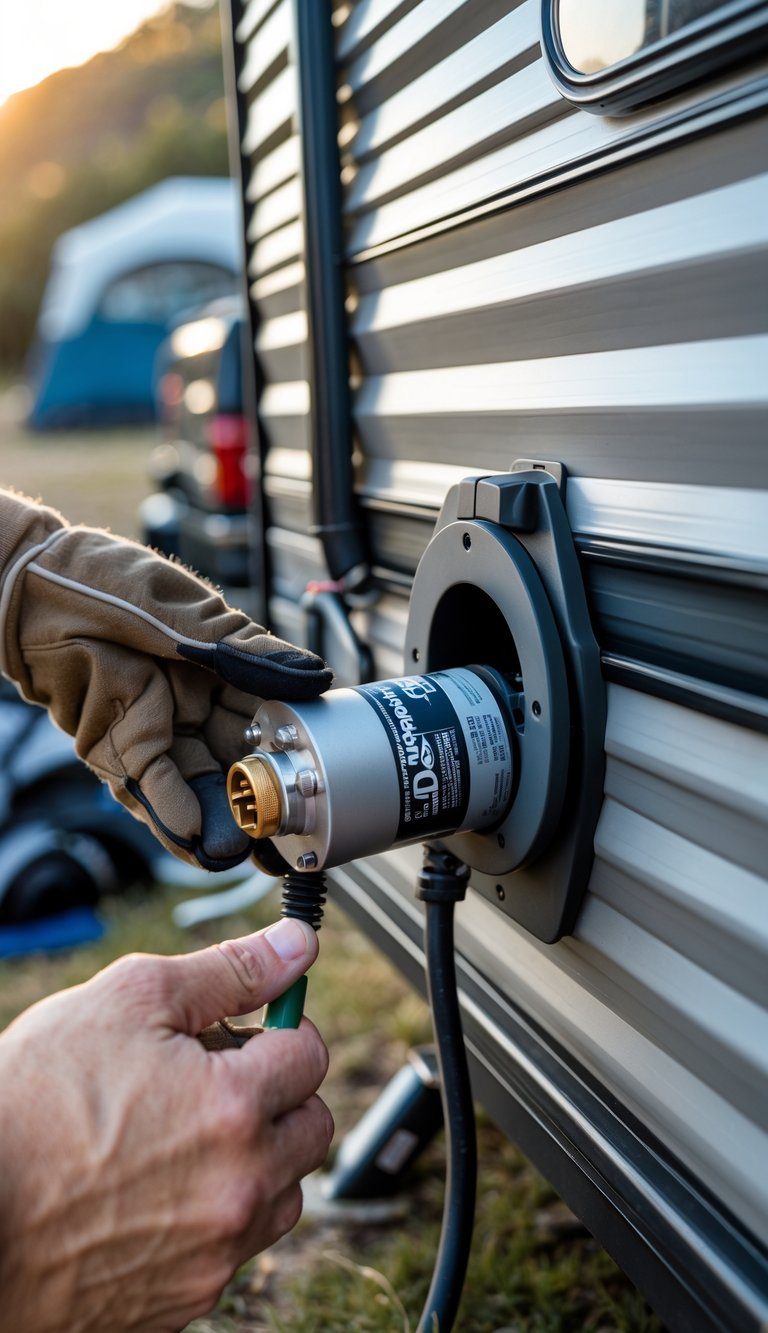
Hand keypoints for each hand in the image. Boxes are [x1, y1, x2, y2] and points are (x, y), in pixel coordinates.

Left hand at [0, 489, 332, 869]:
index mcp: (218, 665)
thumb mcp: (191, 613)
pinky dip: (172, 811)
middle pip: (234, 757)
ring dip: (220, 818)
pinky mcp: (113, 745)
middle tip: (287, 831)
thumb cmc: (106, 581)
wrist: (33, 588)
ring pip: (195, 781)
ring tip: (246, 851)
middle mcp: (189, 701)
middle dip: (260, 796)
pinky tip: (197, 835)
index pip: (266, 714)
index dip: (291, 747)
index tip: (316, 775)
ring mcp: (153, 725)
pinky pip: (150, 785)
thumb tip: (313, 679)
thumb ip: (249, 653)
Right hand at [0, 918, 332, 1331]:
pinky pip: (235, 1248)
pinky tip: (157, 1190)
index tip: (240, 1031)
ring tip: (182, 1136)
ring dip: (256, 1158)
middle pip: (312, 1126)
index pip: (310, 1052)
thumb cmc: (34, 1104)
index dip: (276, 1028)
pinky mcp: (187, 1297)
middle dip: (277, 1094)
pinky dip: (214, 1215)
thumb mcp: (127, 1003)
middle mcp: (242, 1186)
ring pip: (282, 1194)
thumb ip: (228, 972)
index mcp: (235, 1107)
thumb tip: (296, 946)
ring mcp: (217, 1251)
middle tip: (213, 1079)